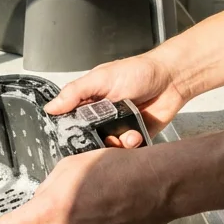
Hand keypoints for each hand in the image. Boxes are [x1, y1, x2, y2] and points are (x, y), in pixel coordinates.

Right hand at [45, 52, 189, 147]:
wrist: (172, 79)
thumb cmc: (139, 72)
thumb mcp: (101, 77)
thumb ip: (75, 92)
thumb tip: (51, 107)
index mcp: (90, 101)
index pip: (70, 121)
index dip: (69, 130)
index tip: (72, 135)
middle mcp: (102, 117)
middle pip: (87, 139)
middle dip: (93, 143)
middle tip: (100, 137)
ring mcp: (118, 128)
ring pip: (106, 148)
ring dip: (114, 145)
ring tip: (123, 135)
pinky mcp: (134, 138)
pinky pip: (126, 152)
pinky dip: (129, 147)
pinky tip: (134, 135)